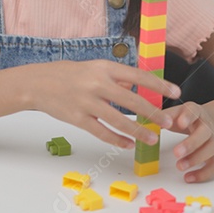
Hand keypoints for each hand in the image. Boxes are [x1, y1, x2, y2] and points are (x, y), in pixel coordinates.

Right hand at [24, 60, 180, 149]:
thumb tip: (137, 86)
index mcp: (104, 67)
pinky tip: (128, 144)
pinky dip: (117, 140)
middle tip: (169, 123)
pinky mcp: (77, 119)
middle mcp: (97, 84)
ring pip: (119, 120)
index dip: (159, 85)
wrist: (37, 83)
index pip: (138, 75)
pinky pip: (102, 132)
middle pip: (133, 100)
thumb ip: (115, 76)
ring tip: (152, 138)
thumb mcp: (93, 67)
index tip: (176, 92)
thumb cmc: (66, 74)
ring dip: (139, 131)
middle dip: (154, 113)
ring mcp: (87, 102)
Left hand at [164, 101, 213, 182]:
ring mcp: (213, 140)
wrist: (213, 121)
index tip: (180, 123)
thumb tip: (147, 122)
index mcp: (196, 112)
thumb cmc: (190, 118)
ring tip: (180, 166)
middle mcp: (207, 126)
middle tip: (177, 152)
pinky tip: (189, 177)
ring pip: (210, 150)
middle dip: (190, 144)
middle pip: (204, 133)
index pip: (194, 112)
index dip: (188, 117)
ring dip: (195, 159)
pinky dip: (203, 173)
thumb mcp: (177, 112)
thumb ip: (164, 116)